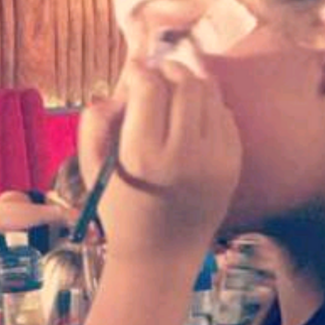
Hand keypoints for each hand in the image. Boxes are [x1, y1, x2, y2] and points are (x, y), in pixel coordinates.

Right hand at [78, 54, 240, 262]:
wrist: (160, 255)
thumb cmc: (119, 208)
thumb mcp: (91, 168)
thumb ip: (94, 123)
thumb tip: (115, 90)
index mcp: (143, 155)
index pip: (149, 87)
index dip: (138, 72)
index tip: (131, 74)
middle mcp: (184, 154)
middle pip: (183, 82)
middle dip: (166, 69)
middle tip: (154, 75)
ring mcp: (215, 158)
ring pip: (208, 93)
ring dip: (188, 82)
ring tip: (172, 91)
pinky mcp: (233, 163)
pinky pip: (224, 114)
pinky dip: (207, 106)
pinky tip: (190, 118)